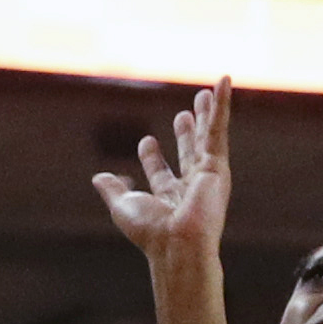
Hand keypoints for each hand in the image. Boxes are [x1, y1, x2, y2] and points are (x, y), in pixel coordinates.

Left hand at [91, 82, 231, 259]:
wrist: (177, 243)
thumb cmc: (151, 232)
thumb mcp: (123, 207)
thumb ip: (113, 191)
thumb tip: (99, 177)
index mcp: (170, 198)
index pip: (161, 172)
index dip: (152, 156)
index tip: (147, 141)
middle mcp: (191, 187)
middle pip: (189, 152)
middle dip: (188, 133)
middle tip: (185, 113)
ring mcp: (207, 176)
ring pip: (207, 138)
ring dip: (208, 115)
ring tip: (207, 92)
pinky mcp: (217, 165)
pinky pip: (219, 128)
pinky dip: (222, 104)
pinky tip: (223, 81)